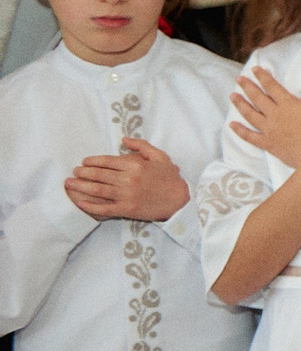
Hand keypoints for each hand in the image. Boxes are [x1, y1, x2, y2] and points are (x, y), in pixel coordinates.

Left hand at [63, 138, 189, 222]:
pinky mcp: (127, 209)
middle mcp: (128, 179)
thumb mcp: (160, 157)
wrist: (180, 200)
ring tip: (69, 184)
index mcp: (135, 165)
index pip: (107, 161)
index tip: (84, 162)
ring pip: (97, 189)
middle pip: (99, 174)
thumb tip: (123, 140)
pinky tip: (80, 203)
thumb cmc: (169, 178)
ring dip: (80, 186)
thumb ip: (141, 146)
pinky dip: (90, 206)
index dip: (92, 161)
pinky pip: (104, 207)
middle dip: (83, 172)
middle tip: (74, 172)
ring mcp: (126, 195)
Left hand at [230, 67, 300, 166]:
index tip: (254, 69)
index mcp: (288, 104)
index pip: (272, 87)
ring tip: (232, 96)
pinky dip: (240, 131)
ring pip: (250, 114)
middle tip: (239, 79)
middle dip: (248, 87)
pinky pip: (250, 136)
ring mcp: (269, 130)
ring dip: (240, 104)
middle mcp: (275, 115)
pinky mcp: (268, 144)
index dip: (262, 77)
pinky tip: (231, 125)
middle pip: (258, 98)